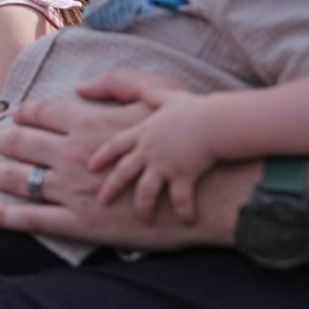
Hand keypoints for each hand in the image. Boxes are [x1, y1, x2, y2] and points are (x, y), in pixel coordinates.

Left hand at [0, 96, 214, 249]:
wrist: (211, 187)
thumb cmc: (189, 138)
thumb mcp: (157, 94)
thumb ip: (119, 84)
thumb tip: (85, 86)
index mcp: (89, 123)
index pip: (43, 113)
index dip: (22, 112)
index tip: (8, 113)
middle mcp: (73, 154)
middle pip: (19, 142)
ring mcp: (73, 189)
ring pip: (15, 178)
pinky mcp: (81, 221)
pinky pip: (31, 218)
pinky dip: (1, 215)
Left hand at [89, 87, 216, 223]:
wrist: (217, 120)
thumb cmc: (196, 108)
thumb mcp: (168, 96)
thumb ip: (149, 93)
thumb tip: (140, 87)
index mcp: (143, 132)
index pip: (115, 145)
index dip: (102, 156)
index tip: (91, 166)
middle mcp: (148, 150)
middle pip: (123, 171)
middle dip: (111, 187)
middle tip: (101, 201)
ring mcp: (164, 164)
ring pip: (145, 190)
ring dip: (143, 206)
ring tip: (143, 219)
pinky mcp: (182, 175)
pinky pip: (179, 199)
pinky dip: (183, 211)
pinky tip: (187, 221)